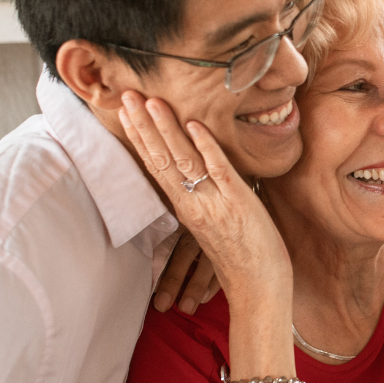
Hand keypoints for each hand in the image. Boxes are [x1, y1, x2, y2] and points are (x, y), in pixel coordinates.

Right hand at [119, 91, 290, 304]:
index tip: (124, 112)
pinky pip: (219, 170)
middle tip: (125, 94)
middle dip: (143, 125)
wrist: (258, 288)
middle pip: (161, 158)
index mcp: (186, 209)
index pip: (156, 166)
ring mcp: (214, 203)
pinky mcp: (239, 203)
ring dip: (166, 128)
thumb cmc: (242, 258)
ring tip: (151, 101)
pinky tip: (195, 126)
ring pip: (184, 160)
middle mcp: (193, 204)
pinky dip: (207, 146)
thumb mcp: (213, 226)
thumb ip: (203, 200)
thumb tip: (202, 173)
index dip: (139, 138)